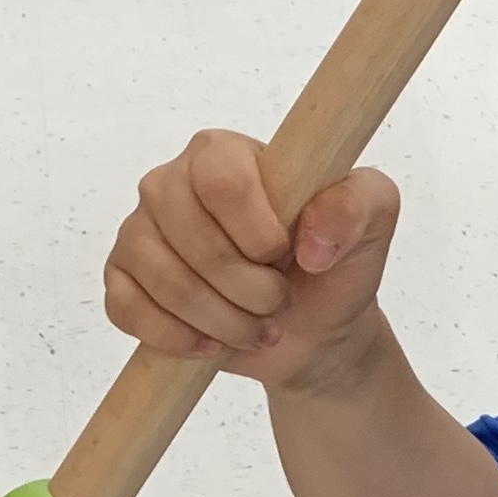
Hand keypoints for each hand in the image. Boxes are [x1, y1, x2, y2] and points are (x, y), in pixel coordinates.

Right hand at [102, 133, 400, 389]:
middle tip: (278, 300)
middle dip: (247, 288)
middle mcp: (171, 184)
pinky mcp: (124, 280)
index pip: (220, 179)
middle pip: (191, 237)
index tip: (289, 255)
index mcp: (222, 153)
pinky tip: (213, 343)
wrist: (314, 328)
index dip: (257, 231)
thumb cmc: (334, 263)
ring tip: (257, 327)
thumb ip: (360, 204)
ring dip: (223, 321)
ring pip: (163, 282)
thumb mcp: (373, 221)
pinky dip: (177, 338)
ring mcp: (141, 232)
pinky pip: (127, 309)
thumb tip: (312, 240)